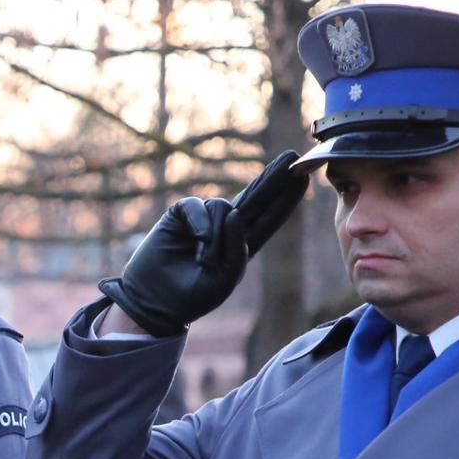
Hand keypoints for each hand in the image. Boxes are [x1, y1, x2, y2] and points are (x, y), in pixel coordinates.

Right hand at [99, 150, 306, 335]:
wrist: (154, 302)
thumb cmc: (191, 296)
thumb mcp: (225, 279)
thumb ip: (237, 249)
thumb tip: (233, 213)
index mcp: (241, 245)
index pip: (268, 217)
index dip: (285, 198)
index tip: (304, 177)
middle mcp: (224, 228)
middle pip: (255, 197)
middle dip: (273, 177)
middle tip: (291, 157)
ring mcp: (201, 220)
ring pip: (221, 206)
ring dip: (217, 233)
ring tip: (204, 259)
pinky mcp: (179, 215)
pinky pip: (197, 206)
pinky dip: (201, 223)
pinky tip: (198, 241)